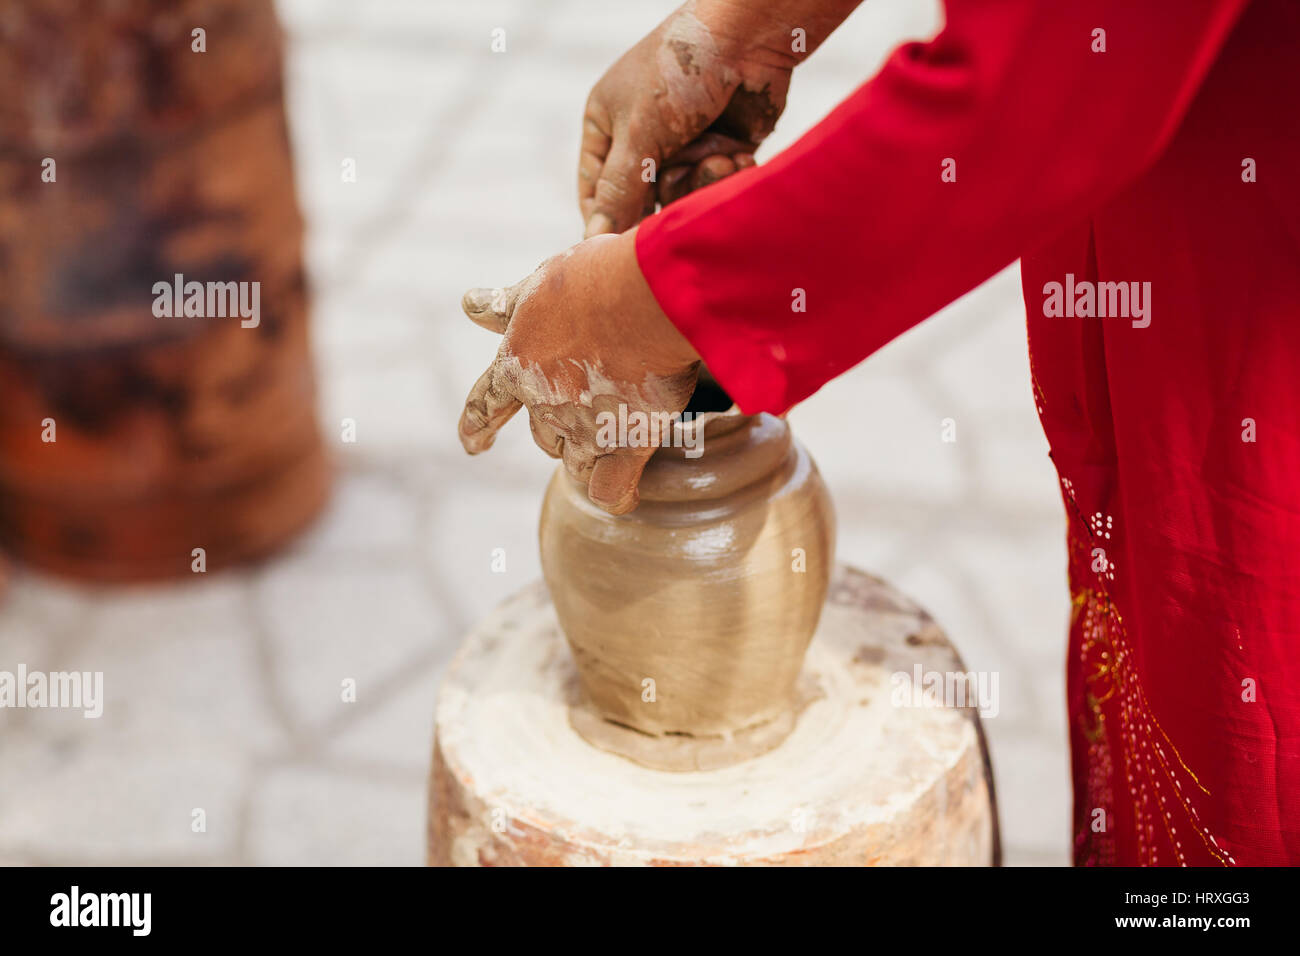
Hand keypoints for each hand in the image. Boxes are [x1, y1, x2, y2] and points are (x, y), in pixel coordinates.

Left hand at [458, 232, 700, 514]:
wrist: (645, 298)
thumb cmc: (593, 282)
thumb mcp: (539, 285)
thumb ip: (507, 306)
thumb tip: (469, 304)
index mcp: (517, 364)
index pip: (485, 402)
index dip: (476, 424)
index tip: (471, 444)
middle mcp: (544, 404)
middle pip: (542, 435)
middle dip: (557, 428)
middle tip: (585, 407)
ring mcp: (583, 429)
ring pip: (574, 462)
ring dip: (586, 454)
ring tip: (611, 438)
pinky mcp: (626, 444)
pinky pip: (610, 489)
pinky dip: (614, 495)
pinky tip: (624, 495)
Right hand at [579, 0, 796, 235]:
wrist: (748, 40)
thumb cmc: (678, 74)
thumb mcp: (638, 135)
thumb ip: (618, 192)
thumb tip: (593, 240)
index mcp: (606, 124)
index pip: (596, 190)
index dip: (607, 220)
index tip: (620, 249)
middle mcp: (641, 137)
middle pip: (642, 200)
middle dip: (667, 194)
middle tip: (684, 188)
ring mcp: (681, 144)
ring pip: (680, 196)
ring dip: (701, 182)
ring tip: (718, 158)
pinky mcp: (718, 150)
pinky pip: (712, 184)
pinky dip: (726, 173)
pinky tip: (738, 154)